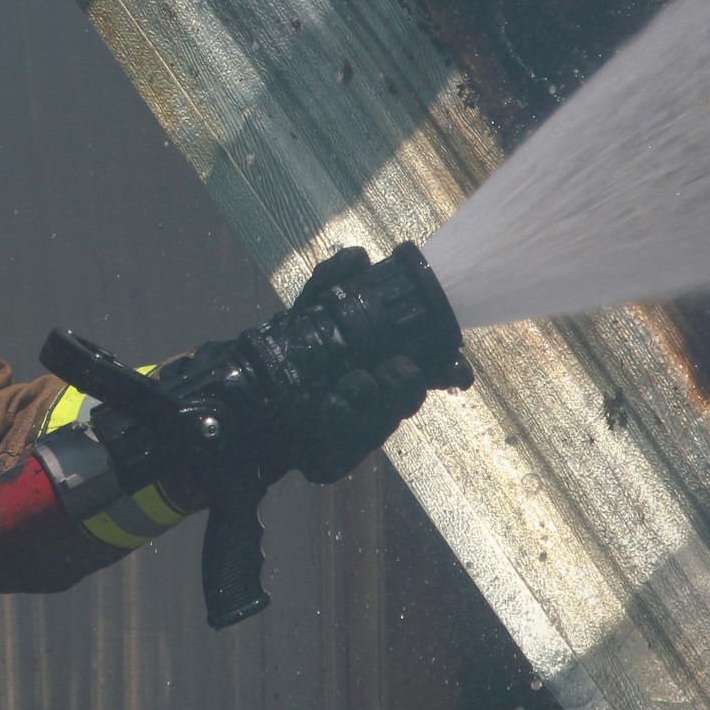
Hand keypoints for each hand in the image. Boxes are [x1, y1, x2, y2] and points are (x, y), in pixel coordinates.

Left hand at [261, 245, 468, 482]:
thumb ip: (332, 280)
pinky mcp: (341, 452)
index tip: (455, 369)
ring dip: (374, 398)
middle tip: (396, 367)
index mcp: (389, 361)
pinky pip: (352, 441)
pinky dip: (344, 419)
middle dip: (409, 384)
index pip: (433, 368)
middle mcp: (383, 396)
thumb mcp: (310, 307)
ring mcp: (365, 426)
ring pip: (386, 418)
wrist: (254, 392)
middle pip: (413, 396)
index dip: (450, 370)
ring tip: (352, 382)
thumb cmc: (297, 348)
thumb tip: (361, 257)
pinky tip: (331, 404)